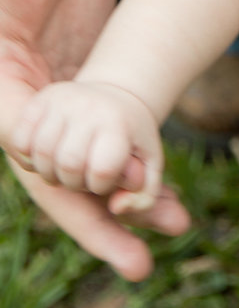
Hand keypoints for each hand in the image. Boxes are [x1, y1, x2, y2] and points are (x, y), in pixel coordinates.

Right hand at [0, 0, 188, 277]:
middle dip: (96, 219)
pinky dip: (136, 170)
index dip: (60, 175)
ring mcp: (51, 101)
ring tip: (175, 230)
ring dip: (125, 206)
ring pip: (85, 170)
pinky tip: (172, 196)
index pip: (21, 141)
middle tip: (139, 260)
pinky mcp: (82, 92)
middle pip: (54, 176)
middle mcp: (18, 101)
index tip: (104, 200)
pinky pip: (108, 144)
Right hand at [10, 79, 163, 211]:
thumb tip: (116, 207)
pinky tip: (48, 155)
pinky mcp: (39, 101)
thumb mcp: (149, 167)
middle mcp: (90, 107)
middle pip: (68, 165)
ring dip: (51, 173)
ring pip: (41, 155)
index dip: (102, 185)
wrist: (114, 100)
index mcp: (120, 123)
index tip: (107, 177)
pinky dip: (29, 158)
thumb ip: (143, 198)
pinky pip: (20, 142)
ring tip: (66, 166)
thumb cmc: (130, 142)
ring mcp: (62, 102)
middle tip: (83, 174)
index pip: (103, 170)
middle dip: (74, 182)